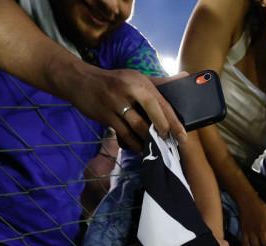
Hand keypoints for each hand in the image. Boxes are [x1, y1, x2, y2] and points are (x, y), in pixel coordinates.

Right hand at [65, 67, 185, 151]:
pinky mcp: (105, 115)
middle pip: (152, 114)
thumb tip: (185, 77)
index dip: (174, 121)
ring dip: (148, 139)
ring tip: (155, 147)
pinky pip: (123, 134)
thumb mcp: (136, 77)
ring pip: (138, 127)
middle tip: (168, 142)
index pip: (162, 103)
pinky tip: (140, 149)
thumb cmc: (114, 81)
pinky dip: (133, 144)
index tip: (182, 135)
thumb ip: (160, 81)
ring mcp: (116, 103)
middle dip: (163, 131)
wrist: (80, 80)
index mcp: (140, 81)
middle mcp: (129, 90)